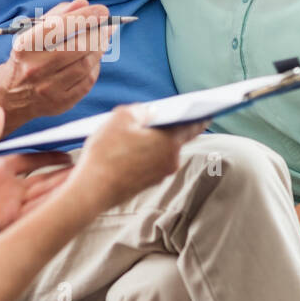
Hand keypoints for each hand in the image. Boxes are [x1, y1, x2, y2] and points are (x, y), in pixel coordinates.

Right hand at [0, 0, 112, 125]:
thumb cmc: (27, 56)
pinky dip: (95, 68)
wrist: (12, 94)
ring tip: (102, 41)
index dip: (85, 17)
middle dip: (98, 34)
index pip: (60, 26)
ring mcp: (48, 88)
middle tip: (108, 27)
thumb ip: (57, 15)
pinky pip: (87, 82)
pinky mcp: (60, 103)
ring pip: (85, 65)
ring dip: (99, 50)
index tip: (103, 11)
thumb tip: (83, 4)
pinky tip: (94, 60)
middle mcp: (35, 68)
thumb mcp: (32, 33)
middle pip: (77, 47)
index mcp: (26, 46)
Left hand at [0, 105, 71, 249]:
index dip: (49, 157)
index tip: (69, 152)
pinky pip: (33, 214)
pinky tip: (66, 202)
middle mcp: (7, 187)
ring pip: (43, 196)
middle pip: (44, 179)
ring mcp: (8, 206)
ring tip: (85, 182)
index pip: (32, 161)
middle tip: (88, 166)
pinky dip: (50, 209)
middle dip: (64, 174)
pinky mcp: (6, 222)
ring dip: (62, 191)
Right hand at [71, 105, 205, 212]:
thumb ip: (139, 110)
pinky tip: (124, 151)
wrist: (91, 191)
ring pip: (159, 152)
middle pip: (174, 138)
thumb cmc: (106, 153)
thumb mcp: (120, 118)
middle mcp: (170, 161)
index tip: (208, 111)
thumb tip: (147, 113)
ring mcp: (158, 176)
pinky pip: (148, 164)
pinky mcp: (145, 185)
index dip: (199, 116)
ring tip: (130, 132)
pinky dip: (141, 156)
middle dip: (166, 127)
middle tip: (155, 116)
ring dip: (150, 142)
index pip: (193, 126)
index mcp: (170, 143)